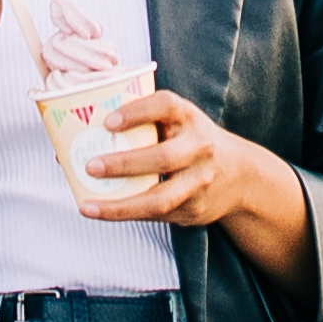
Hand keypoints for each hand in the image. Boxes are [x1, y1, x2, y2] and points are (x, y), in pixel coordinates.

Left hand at [63, 84, 260, 230]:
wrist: (240, 176)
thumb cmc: (190, 141)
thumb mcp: (178, 122)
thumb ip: (143, 121)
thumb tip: (82, 131)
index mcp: (189, 118)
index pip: (165, 106)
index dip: (136, 112)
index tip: (108, 121)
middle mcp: (199, 148)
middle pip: (164, 158)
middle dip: (124, 164)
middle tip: (90, 166)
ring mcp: (199, 182)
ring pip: (160, 199)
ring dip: (121, 205)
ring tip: (88, 206)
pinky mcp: (194, 210)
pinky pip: (157, 216)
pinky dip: (127, 214)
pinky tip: (103, 212)